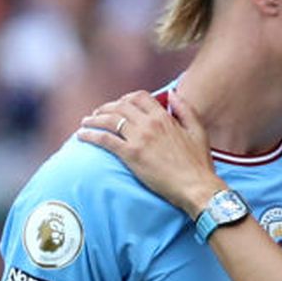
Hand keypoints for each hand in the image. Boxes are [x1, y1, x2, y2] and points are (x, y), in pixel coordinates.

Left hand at [78, 90, 219, 216]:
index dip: (126, 99)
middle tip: (97, 114)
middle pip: (120, 107)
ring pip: (110, 120)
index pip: (139, 97)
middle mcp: (149, 123)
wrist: (197, 187)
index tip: (120, 105)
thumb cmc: (199, 164)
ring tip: (86, 122)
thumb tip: (173, 93)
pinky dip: (91, 135)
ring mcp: (139, 139)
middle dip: (106, 108)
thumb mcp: (198, 131)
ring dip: (94, 119)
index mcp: (164, 117)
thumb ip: (185, 109)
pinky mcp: (131, 156)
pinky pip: (105, 140)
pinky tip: (82, 136)